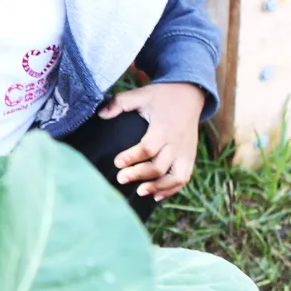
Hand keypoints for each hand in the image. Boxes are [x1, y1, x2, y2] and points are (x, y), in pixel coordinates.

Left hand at [98, 82, 205, 201]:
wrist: (190, 94)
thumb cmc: (161, 96)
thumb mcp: (141, 94)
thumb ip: (120, 102)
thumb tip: (100, 114)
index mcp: (163, 127)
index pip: (148, 147)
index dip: (132, 157)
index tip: (117, 162)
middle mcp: (177, 142)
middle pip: (160, 166)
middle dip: (140, 174)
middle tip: (120, 178)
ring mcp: (186, 151)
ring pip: (176, 176)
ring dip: (158, 187)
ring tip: (139, 191)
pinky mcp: (190, 157)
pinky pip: (184, 178)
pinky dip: (172, 189)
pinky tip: (156, 196)